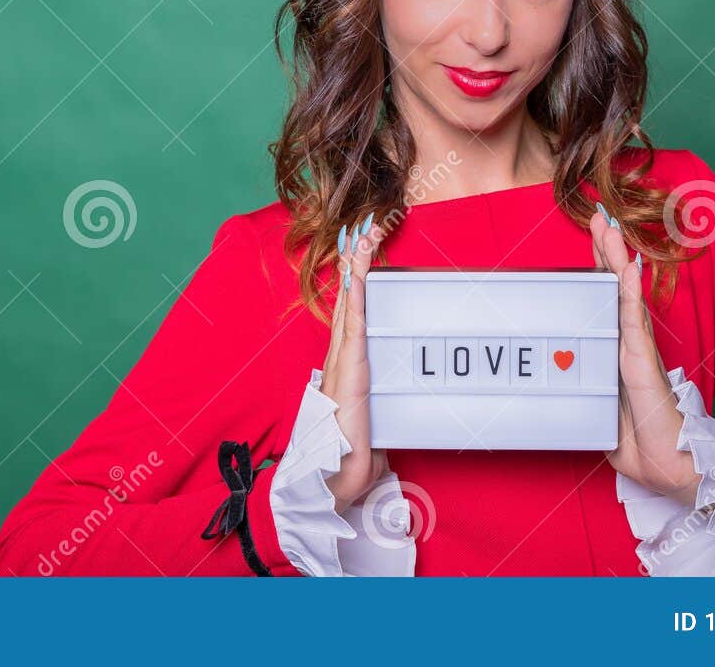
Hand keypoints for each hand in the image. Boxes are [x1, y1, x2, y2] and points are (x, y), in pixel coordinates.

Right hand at [320, 213, 389, 513]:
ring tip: (361, 236)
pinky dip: (356, 297)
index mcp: (343, 370)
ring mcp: (342, 364)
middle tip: (362, 228)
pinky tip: (357, 275)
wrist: (330, 485)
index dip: (354, 284)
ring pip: (350, 306)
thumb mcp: (371, 432)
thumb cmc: (347, 464)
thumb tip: (384, 426)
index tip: (360, 255)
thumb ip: (377, 420)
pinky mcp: (351, 372)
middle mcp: (339, 361)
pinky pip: (355, 327)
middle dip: (354, 264)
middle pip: (347, 302)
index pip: (350, 317)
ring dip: (356, 269)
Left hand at [591, 203, 699, 505]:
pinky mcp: (643, 364)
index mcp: (620, 354)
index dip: (601, 272)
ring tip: (609, 227)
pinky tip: (627, 267)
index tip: (594, 240)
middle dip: (608, 252)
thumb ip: (590, 396)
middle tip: (600, 216)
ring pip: (625, 297)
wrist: (671, 470)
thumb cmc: (642, 446)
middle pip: (616, 290)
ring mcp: (638, 352)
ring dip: (617, 260)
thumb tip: (567, 389)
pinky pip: (633, 322)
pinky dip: (628, 293)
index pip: (607, 304)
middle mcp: (631, 346)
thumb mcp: (603, 415)